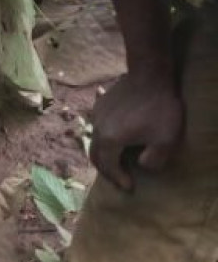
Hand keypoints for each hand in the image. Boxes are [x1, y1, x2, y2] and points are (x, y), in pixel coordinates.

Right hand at [89, 71, 184, 189]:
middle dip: (106, 170)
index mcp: (110, 140)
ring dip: (104, 154)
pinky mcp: (100, 105)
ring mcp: (96, 115)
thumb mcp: (166, 139)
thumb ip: (154, 160)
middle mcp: (98, 129)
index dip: (118, 179)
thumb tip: (142, 164)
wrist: (150, 74)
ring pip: (95, 141)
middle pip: (95, 156)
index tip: (129, 187)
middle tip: (119, 177)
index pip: (109, 167)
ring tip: (117, 159)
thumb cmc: (159, 108)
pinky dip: (105, 139)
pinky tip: (117, 137)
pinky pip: (98, 128)